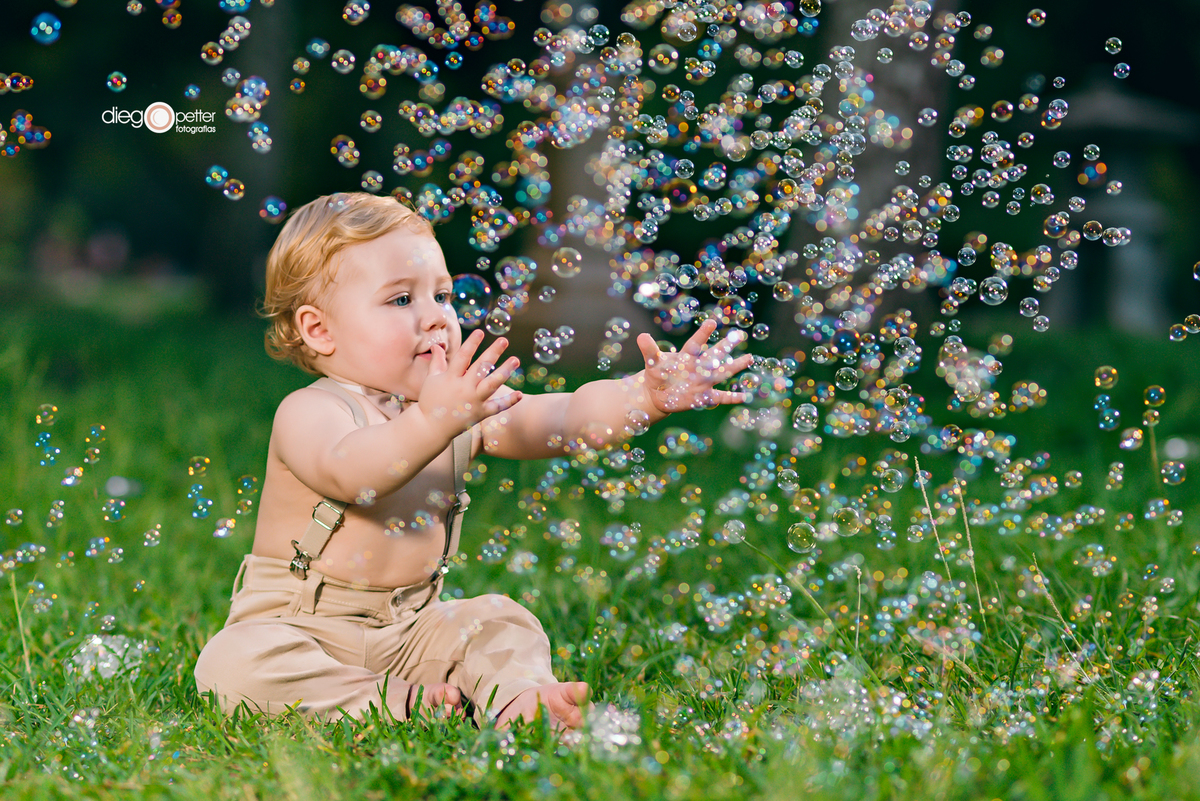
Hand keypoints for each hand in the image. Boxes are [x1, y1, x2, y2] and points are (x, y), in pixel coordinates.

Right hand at [417, 329, 521, 435]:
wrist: (431, 428)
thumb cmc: (430, 401)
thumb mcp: (431, 379)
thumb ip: (437, 361)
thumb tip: (437, 345)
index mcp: (451, 378)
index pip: (462, 357)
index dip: (471, 344)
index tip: (480, 332)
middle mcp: (463, 388)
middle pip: (480, 368)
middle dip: (493, 353)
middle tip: (504, 340)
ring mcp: (473, 401)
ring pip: (492, 384)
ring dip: (504, 371)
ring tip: (516, 360)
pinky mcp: (480, 414)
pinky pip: (497, 407)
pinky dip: (509, 401)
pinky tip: (520, 393)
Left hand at [636, 318, 753, 412]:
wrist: (657, 393)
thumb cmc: (657, 374)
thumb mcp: (652, 362)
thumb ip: (649, 350)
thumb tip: (641, 336)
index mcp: (687, 357)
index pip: (696, 344)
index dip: (703, 334)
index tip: (712, 322)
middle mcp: (698, 367)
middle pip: (714, 355)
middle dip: (726, 346)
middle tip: (740, 334)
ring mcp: (703, 382)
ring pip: (722, 372)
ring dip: (735, 366)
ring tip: (750, 358)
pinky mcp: (704, 396)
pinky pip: (720, 397)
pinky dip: (732, 397)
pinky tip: (745, 396)